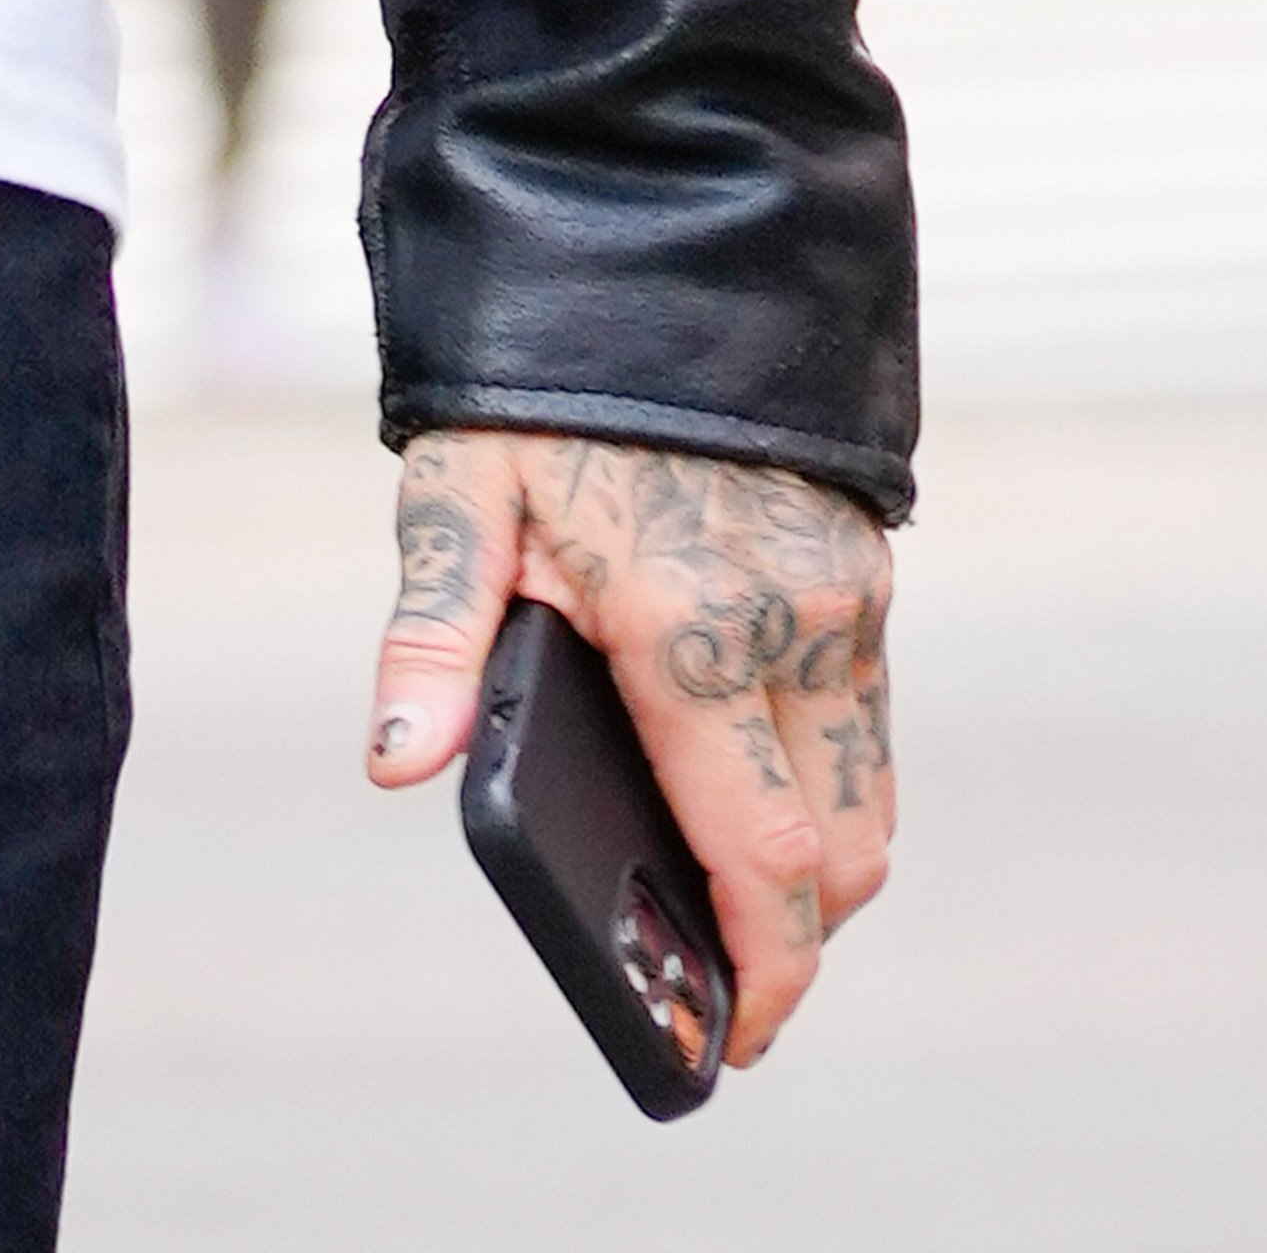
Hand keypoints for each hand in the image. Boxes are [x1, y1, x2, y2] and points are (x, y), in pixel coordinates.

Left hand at [370, 428, 895, 1064]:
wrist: (641, 232)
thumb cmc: (529, 380)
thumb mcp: (453, 494)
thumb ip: (433, 641)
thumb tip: (396, 767)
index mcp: (692, 631)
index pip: (765, 857)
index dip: (764, 966)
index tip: (739, 1034)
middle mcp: (796, 624)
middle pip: (842, 852)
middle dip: (795, 931)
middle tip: (721, 975)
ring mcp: (846, 594)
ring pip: (870, 791)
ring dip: (821, 857)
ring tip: (730, 889)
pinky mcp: (864, 564)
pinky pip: (867, 714)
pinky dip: (829, 774)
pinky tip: (750, 775)